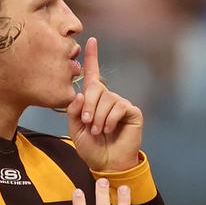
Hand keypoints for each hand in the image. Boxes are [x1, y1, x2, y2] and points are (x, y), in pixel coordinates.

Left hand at [67, 37, 143, 171]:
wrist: (106, 163)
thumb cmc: (91, 148)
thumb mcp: (75, 129)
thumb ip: (74, 111)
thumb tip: (80, 94)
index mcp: (93, 100)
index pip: (92, 75)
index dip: (91, 57)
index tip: (91, 40)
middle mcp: (108, 98)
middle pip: (96, 88)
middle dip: (88, 106)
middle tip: (87, 123)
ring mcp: (120, 103)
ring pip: (107, 99)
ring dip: (99, 117)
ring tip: (98, 131)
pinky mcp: (132, 112)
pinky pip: (119, 107)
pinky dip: (110, 120)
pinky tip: (110, 130)